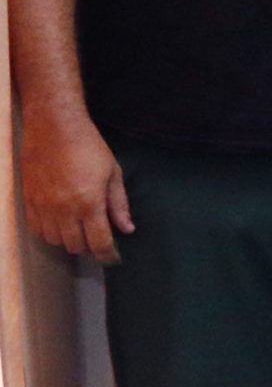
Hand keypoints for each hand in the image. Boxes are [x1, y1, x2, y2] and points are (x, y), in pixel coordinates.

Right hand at [21, 109, 131, 261]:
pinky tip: (59, 224)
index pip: (99, 242)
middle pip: (75, 246)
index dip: (108, 255)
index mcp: (88, 203)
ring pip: (55, 241)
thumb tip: (127, 229)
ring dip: (69, 240)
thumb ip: (119, 204)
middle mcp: (63, 210)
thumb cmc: (89, 148)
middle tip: (97, 238)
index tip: (113, 258)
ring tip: (79, 229)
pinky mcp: (28, 201)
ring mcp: (43, 206)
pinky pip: (37, 230)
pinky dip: (49, 233)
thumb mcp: (112, 173)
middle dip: (89, 247)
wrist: (53, 128)